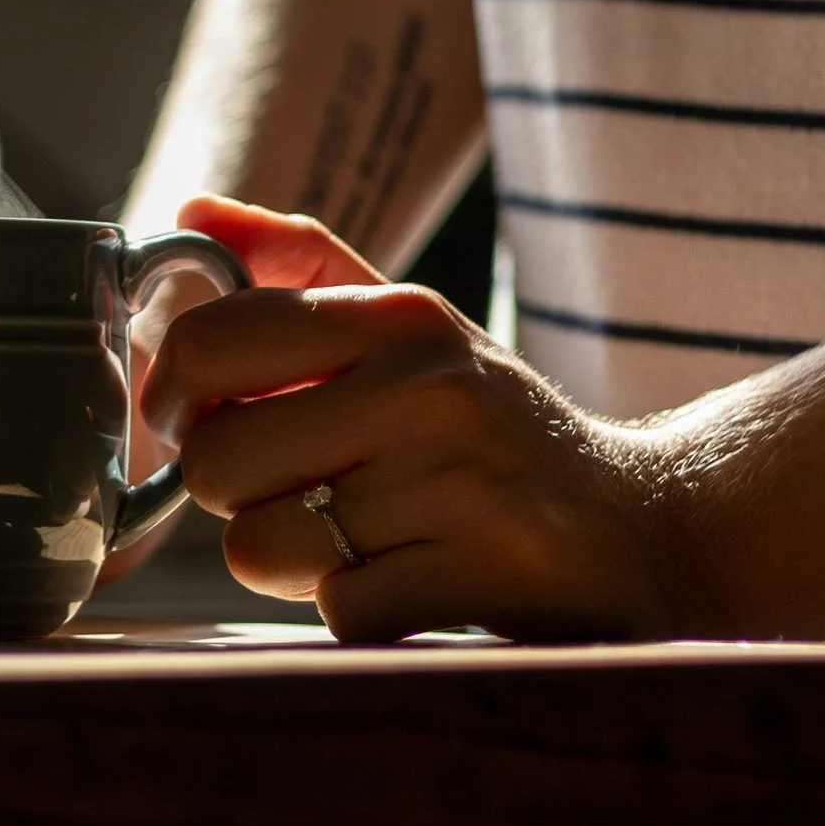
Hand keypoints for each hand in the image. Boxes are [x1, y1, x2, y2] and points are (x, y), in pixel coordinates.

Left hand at [140, 196, 700, 643]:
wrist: (650, 526)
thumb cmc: (495, 429)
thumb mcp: (415, 330)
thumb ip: (302, 268)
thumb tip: (191, 214)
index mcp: (398, 318)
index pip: (213, 342)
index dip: (173, 395)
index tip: (193, 421)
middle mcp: (428, 389)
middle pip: (218, 457)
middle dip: (232, 493)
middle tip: (290, 491)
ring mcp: (460, 485)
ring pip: (261, 545)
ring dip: (287, 561)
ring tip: (355, 538)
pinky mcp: (484, 579)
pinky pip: (334, 611)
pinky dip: (354, 610)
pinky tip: (409, 582)